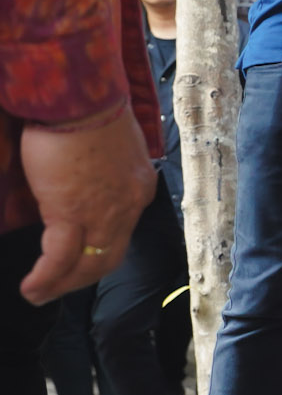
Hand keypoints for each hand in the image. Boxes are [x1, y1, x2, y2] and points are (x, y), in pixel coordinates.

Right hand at [16, 108, 155, 303]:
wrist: (82, 99)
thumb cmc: (91, 111)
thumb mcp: (111, 145)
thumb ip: (104, 170)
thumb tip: (88, 178)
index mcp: (138, 187)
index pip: (123, 230)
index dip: (102, 248)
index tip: (83, 257)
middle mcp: (128, 205)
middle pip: (109, 255)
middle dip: (84, 276)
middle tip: (59, 288)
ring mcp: (103, 212)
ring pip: (87, 263)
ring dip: (62, 284)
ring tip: (39, 295)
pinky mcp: (71, 212)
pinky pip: (59, 257)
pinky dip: (46, 277)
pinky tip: (31, 288)